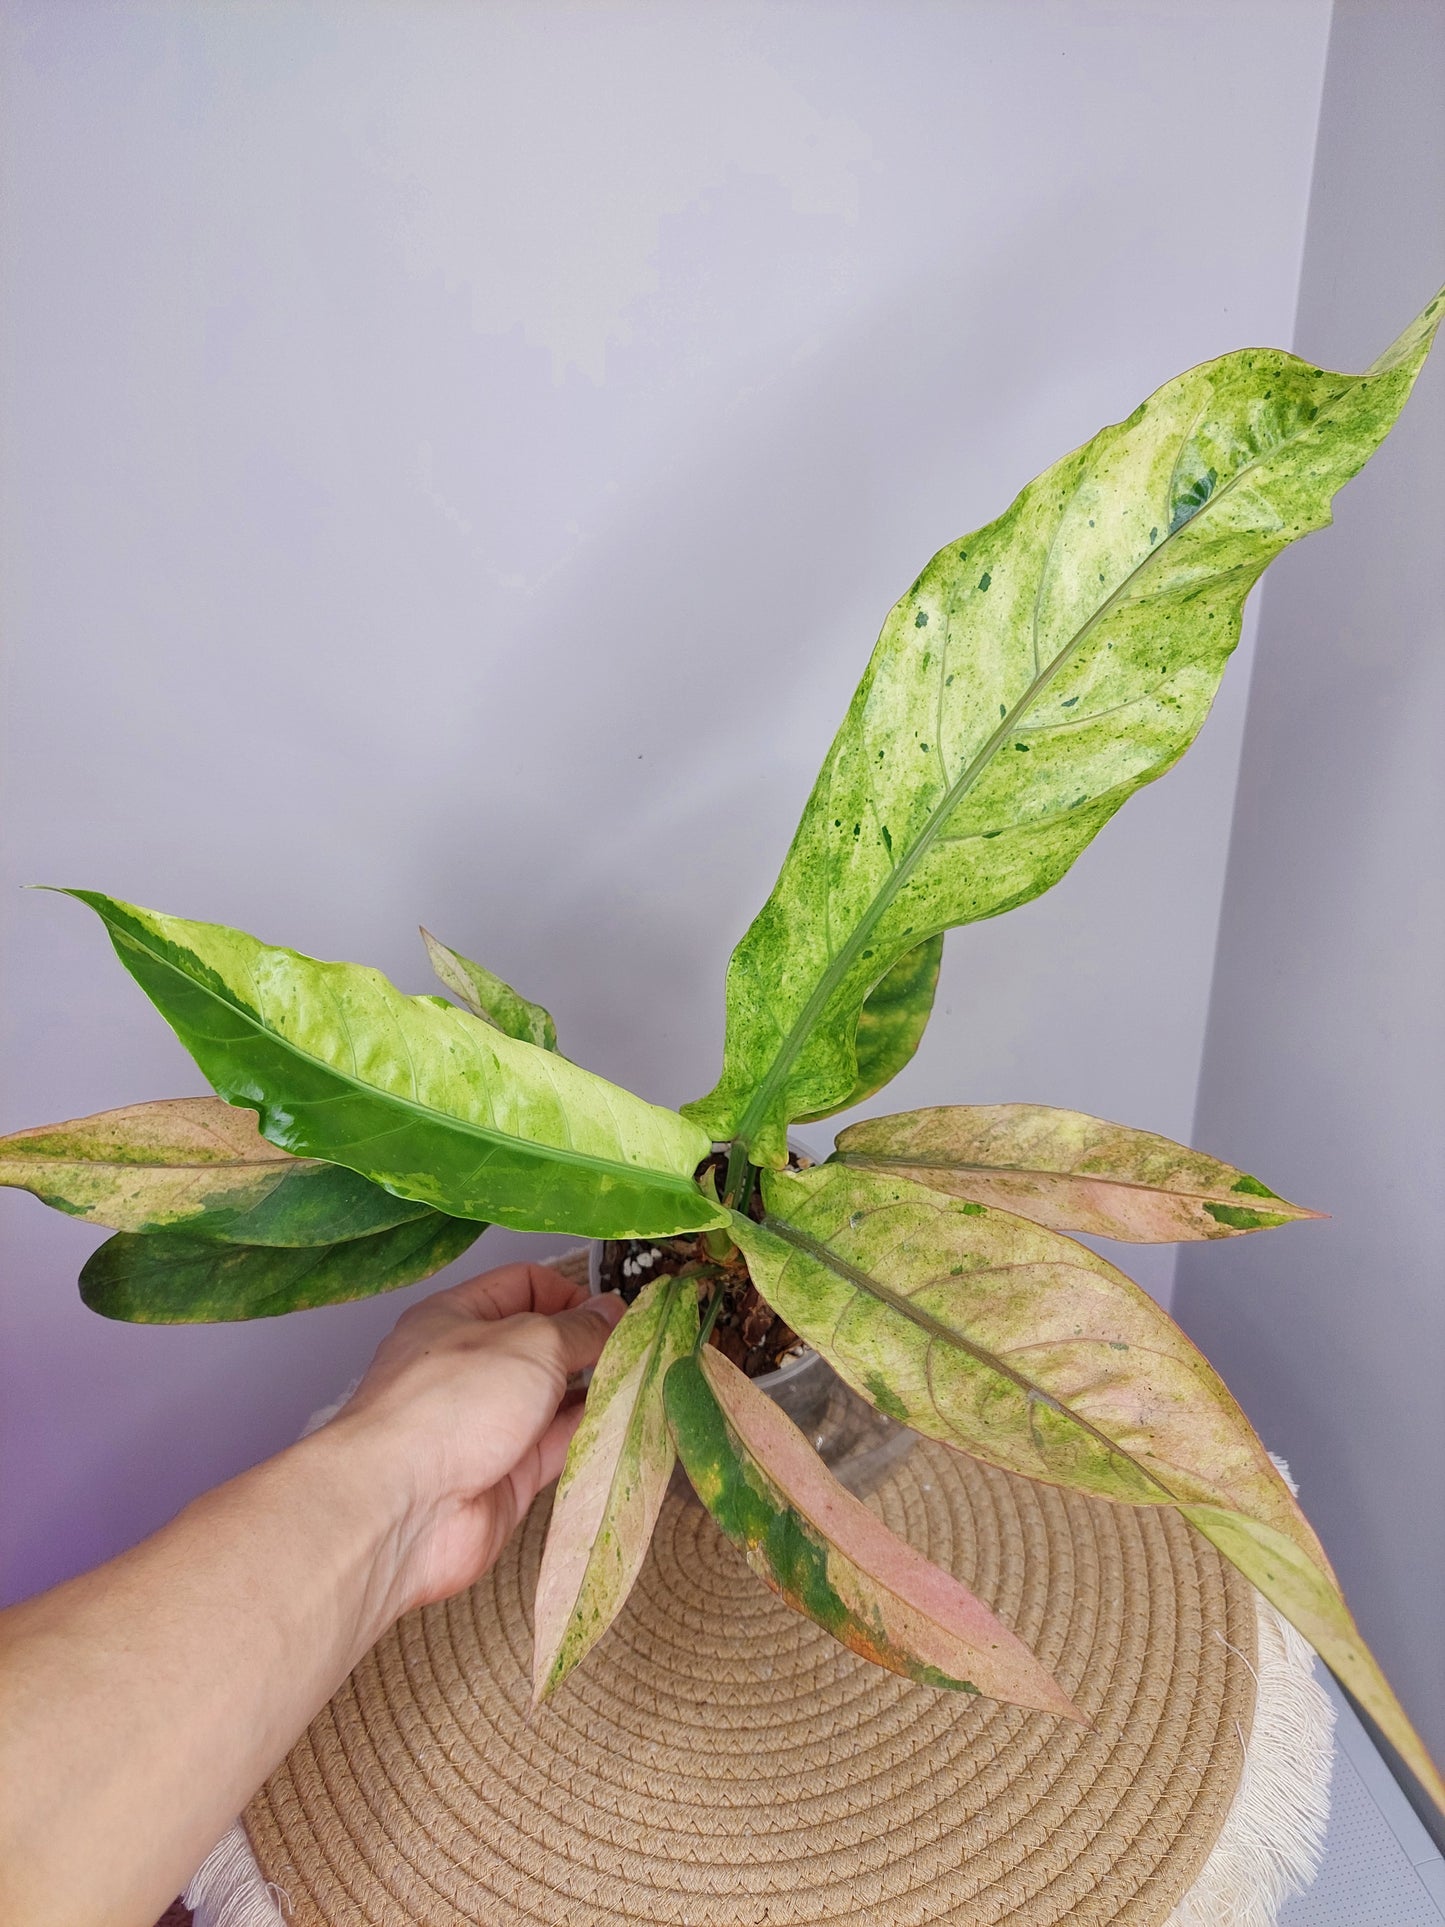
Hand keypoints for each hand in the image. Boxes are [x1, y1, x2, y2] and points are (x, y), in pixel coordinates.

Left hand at [326, 1263, 623, 1615]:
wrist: (405, 1507)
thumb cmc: (453, 1401)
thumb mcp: (530, 1343)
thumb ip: (579, 1328)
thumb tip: (613, 1311)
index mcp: (457, 1317)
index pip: (522, 1286)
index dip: (570, 1293)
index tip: (615, 1312)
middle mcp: (471, 1367)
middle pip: (542, 1346)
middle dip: (589, 1346)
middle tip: (644, 1348)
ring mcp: (487, 1425)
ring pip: (554, 1400)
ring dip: (597, 1393)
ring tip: (649, 1384)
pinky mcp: (505, 1477)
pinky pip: (557, 1449)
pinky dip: (591, 1437)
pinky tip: (629, 1425)